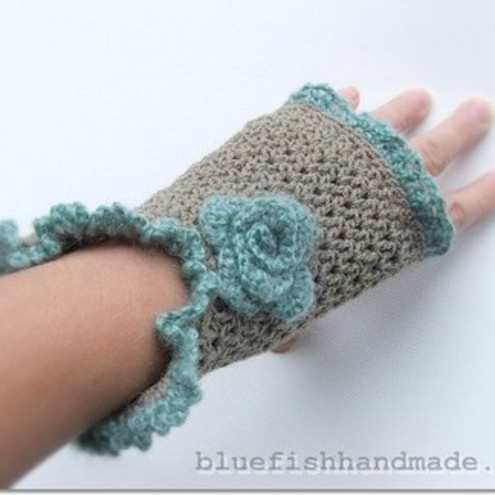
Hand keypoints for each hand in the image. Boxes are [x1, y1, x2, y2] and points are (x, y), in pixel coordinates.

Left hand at [273, 86, 493, 352]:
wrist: (211, 252)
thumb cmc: (256, 298)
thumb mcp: (292, 318)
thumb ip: (298, 322)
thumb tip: (287, 338)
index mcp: (381, 239)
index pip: (446, 214)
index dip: (480, 195)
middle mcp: (367, 192)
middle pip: (428, 157)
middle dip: (459, 133)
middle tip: (479, 112)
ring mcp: (332, 157)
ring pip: (382, 126)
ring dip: (403, 112)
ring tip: (420, 99)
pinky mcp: (291, 134)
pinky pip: (326, 114)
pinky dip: (341, 107)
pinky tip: (350, 98)